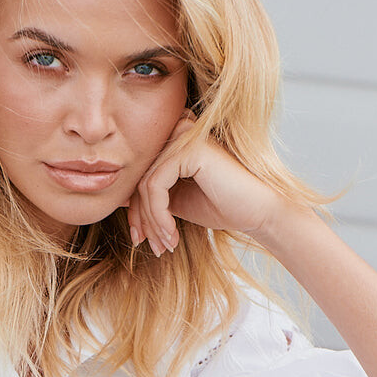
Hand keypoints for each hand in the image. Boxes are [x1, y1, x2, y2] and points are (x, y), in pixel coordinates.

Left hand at [127, 116, 292, 255]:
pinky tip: (171, 235)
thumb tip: (117, 199)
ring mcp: (185, 135)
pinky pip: (156, 185)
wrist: (260, 212)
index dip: (136, 210)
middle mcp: (179, 131)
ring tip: (165, 245)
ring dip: (152, 222)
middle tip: (151, 246)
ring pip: (145, 185)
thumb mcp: (176, 202)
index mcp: (176, 140)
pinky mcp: (190, 148)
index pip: (141, 174)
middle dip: (142, 219)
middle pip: (140, 178)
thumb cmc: (224, 206)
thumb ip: (151, 197)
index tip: (142, 240)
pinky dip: (158, 215)